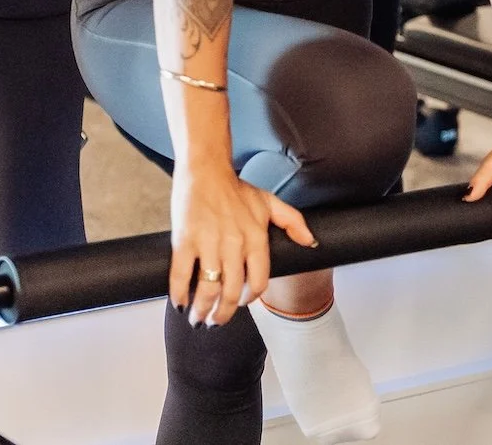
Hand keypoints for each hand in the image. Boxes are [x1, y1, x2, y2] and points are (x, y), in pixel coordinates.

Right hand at [169, 159, 315, 325]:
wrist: (206, 171)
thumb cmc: (236, 188)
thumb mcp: (270, 203)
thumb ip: (293, 222)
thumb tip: (311, 243)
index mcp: (256, 238)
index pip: (259, 281)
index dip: (250, 298)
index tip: (242, 303)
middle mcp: (235, 244)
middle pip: (232, 292)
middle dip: (224, 314)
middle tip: (217, 320)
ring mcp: (209, 243)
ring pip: (208, 290)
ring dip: (202, 310)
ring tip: (198, 317)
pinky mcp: (185, 240)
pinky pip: (181, 276)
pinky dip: (179, 294)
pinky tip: (180, 303)